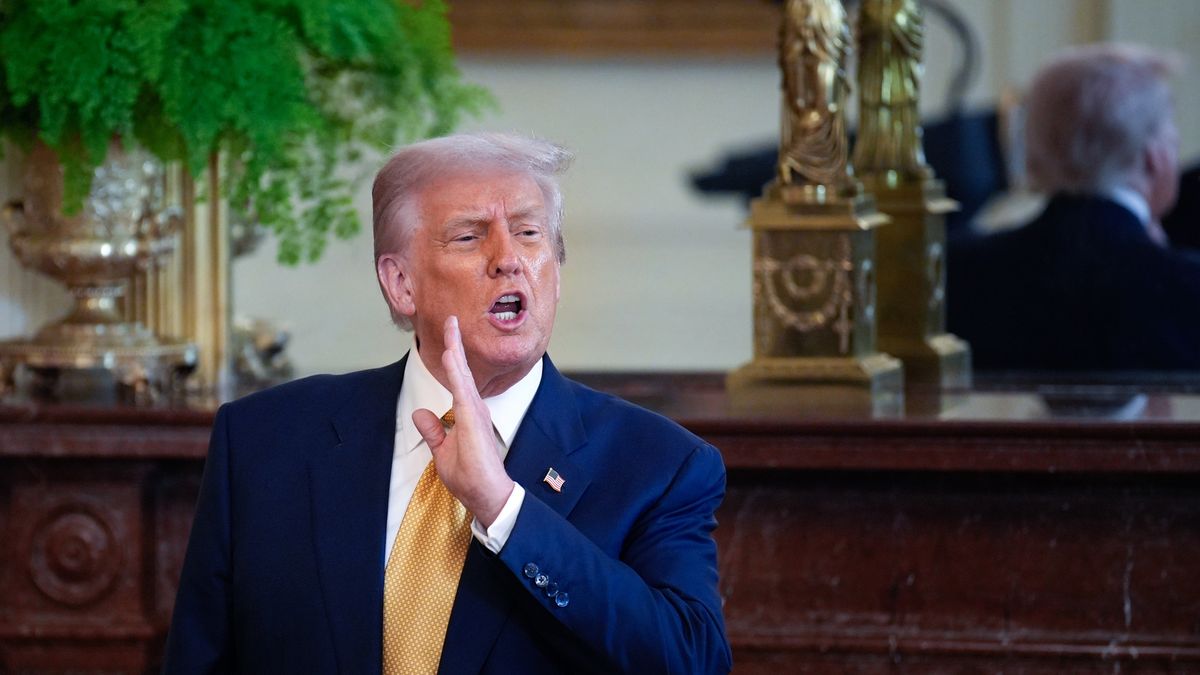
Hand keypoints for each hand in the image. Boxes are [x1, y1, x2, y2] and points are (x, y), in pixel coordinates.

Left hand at [412, 316, 514, 527]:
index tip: (448, 334)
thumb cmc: (470, 476)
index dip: (452, 357)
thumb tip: (420, 413)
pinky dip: (457, 369)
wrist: (488, 495)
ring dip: (456, 349)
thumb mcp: (443, 451)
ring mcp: (474, 411)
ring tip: (451, 325)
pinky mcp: (473, 419)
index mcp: (467, 413)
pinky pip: (463, 388)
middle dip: (455, 343)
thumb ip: (433, 431)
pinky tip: (451, 353)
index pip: (457, 379)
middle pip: (461, 369)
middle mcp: (473, 408)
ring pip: (462, 374)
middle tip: (451, 318)